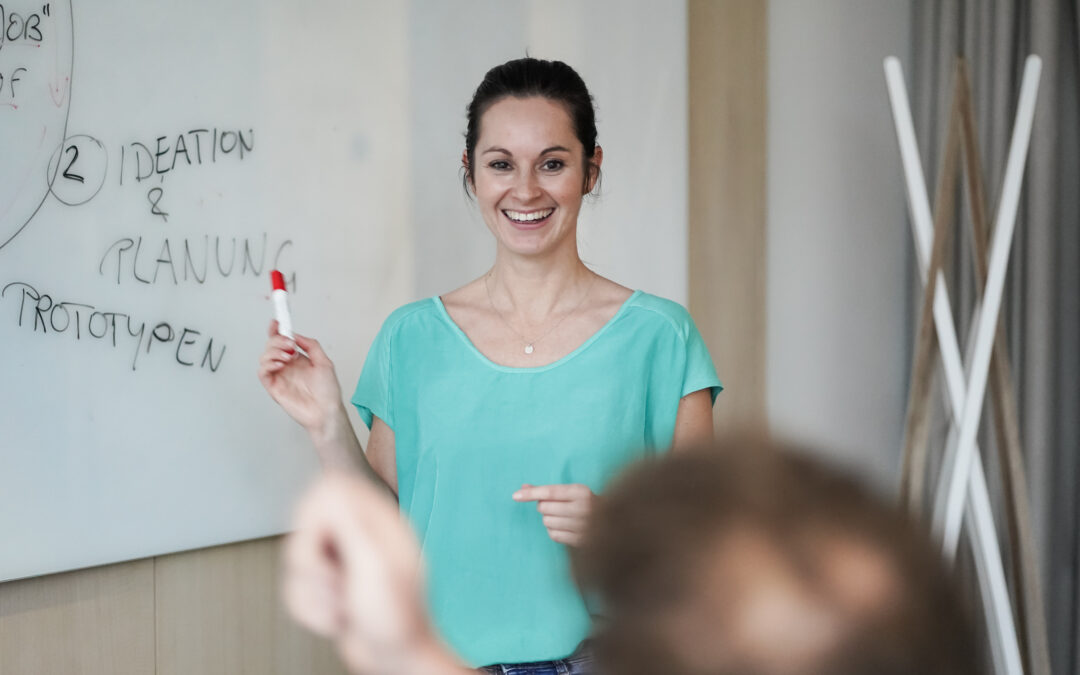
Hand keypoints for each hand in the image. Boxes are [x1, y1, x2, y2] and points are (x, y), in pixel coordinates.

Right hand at [257, 320, 343, 433]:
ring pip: (264, 357)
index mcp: (297, 359)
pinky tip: (280, 365)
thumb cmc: (328, 392)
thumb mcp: (324, 362)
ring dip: (274, 352)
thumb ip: (311, 345)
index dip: (276, 331)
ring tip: (288, 357)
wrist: (326, 411)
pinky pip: (262, 372)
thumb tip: (296, 335)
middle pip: (271, 346)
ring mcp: (279, 376)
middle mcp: (286, 366)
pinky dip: (268, 364)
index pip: (282, 342)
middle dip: (278, 340)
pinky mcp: (273, 387)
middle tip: (289, 344)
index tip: (276, 322)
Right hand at [284, 472, 454, 673]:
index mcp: (375, 520)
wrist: (394, 658)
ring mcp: (340, 560)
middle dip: (312, 564)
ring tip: (344, 603)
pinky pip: (294, 588)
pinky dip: (312, 610)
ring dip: (316, 594)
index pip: (330, 488)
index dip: (315, 515)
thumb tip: (333, 485)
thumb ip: (353, 523)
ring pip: (295, 561)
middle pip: (302, 526)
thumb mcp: (376, 564)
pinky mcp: (326, 584)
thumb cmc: (398, 617)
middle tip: (338, 580)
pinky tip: (339, 615)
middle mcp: (357, 535)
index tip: (324, 542)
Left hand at [513, 483, 596, 546]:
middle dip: (544, 506)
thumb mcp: (569, 491)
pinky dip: (553, 530)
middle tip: (556, 506)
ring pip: (546, 522)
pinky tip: (564, 527)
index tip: (515, 495)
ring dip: (549, 519)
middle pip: (544, 507)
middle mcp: (583, 508)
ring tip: (562, 517)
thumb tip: (521, 488)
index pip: (550, 491)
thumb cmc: (583, 503)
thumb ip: (545, 490)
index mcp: (581, 491)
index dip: (531, 493)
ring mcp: (583, 526)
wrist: (613, 521)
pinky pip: (553, 535)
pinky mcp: (580, 541)